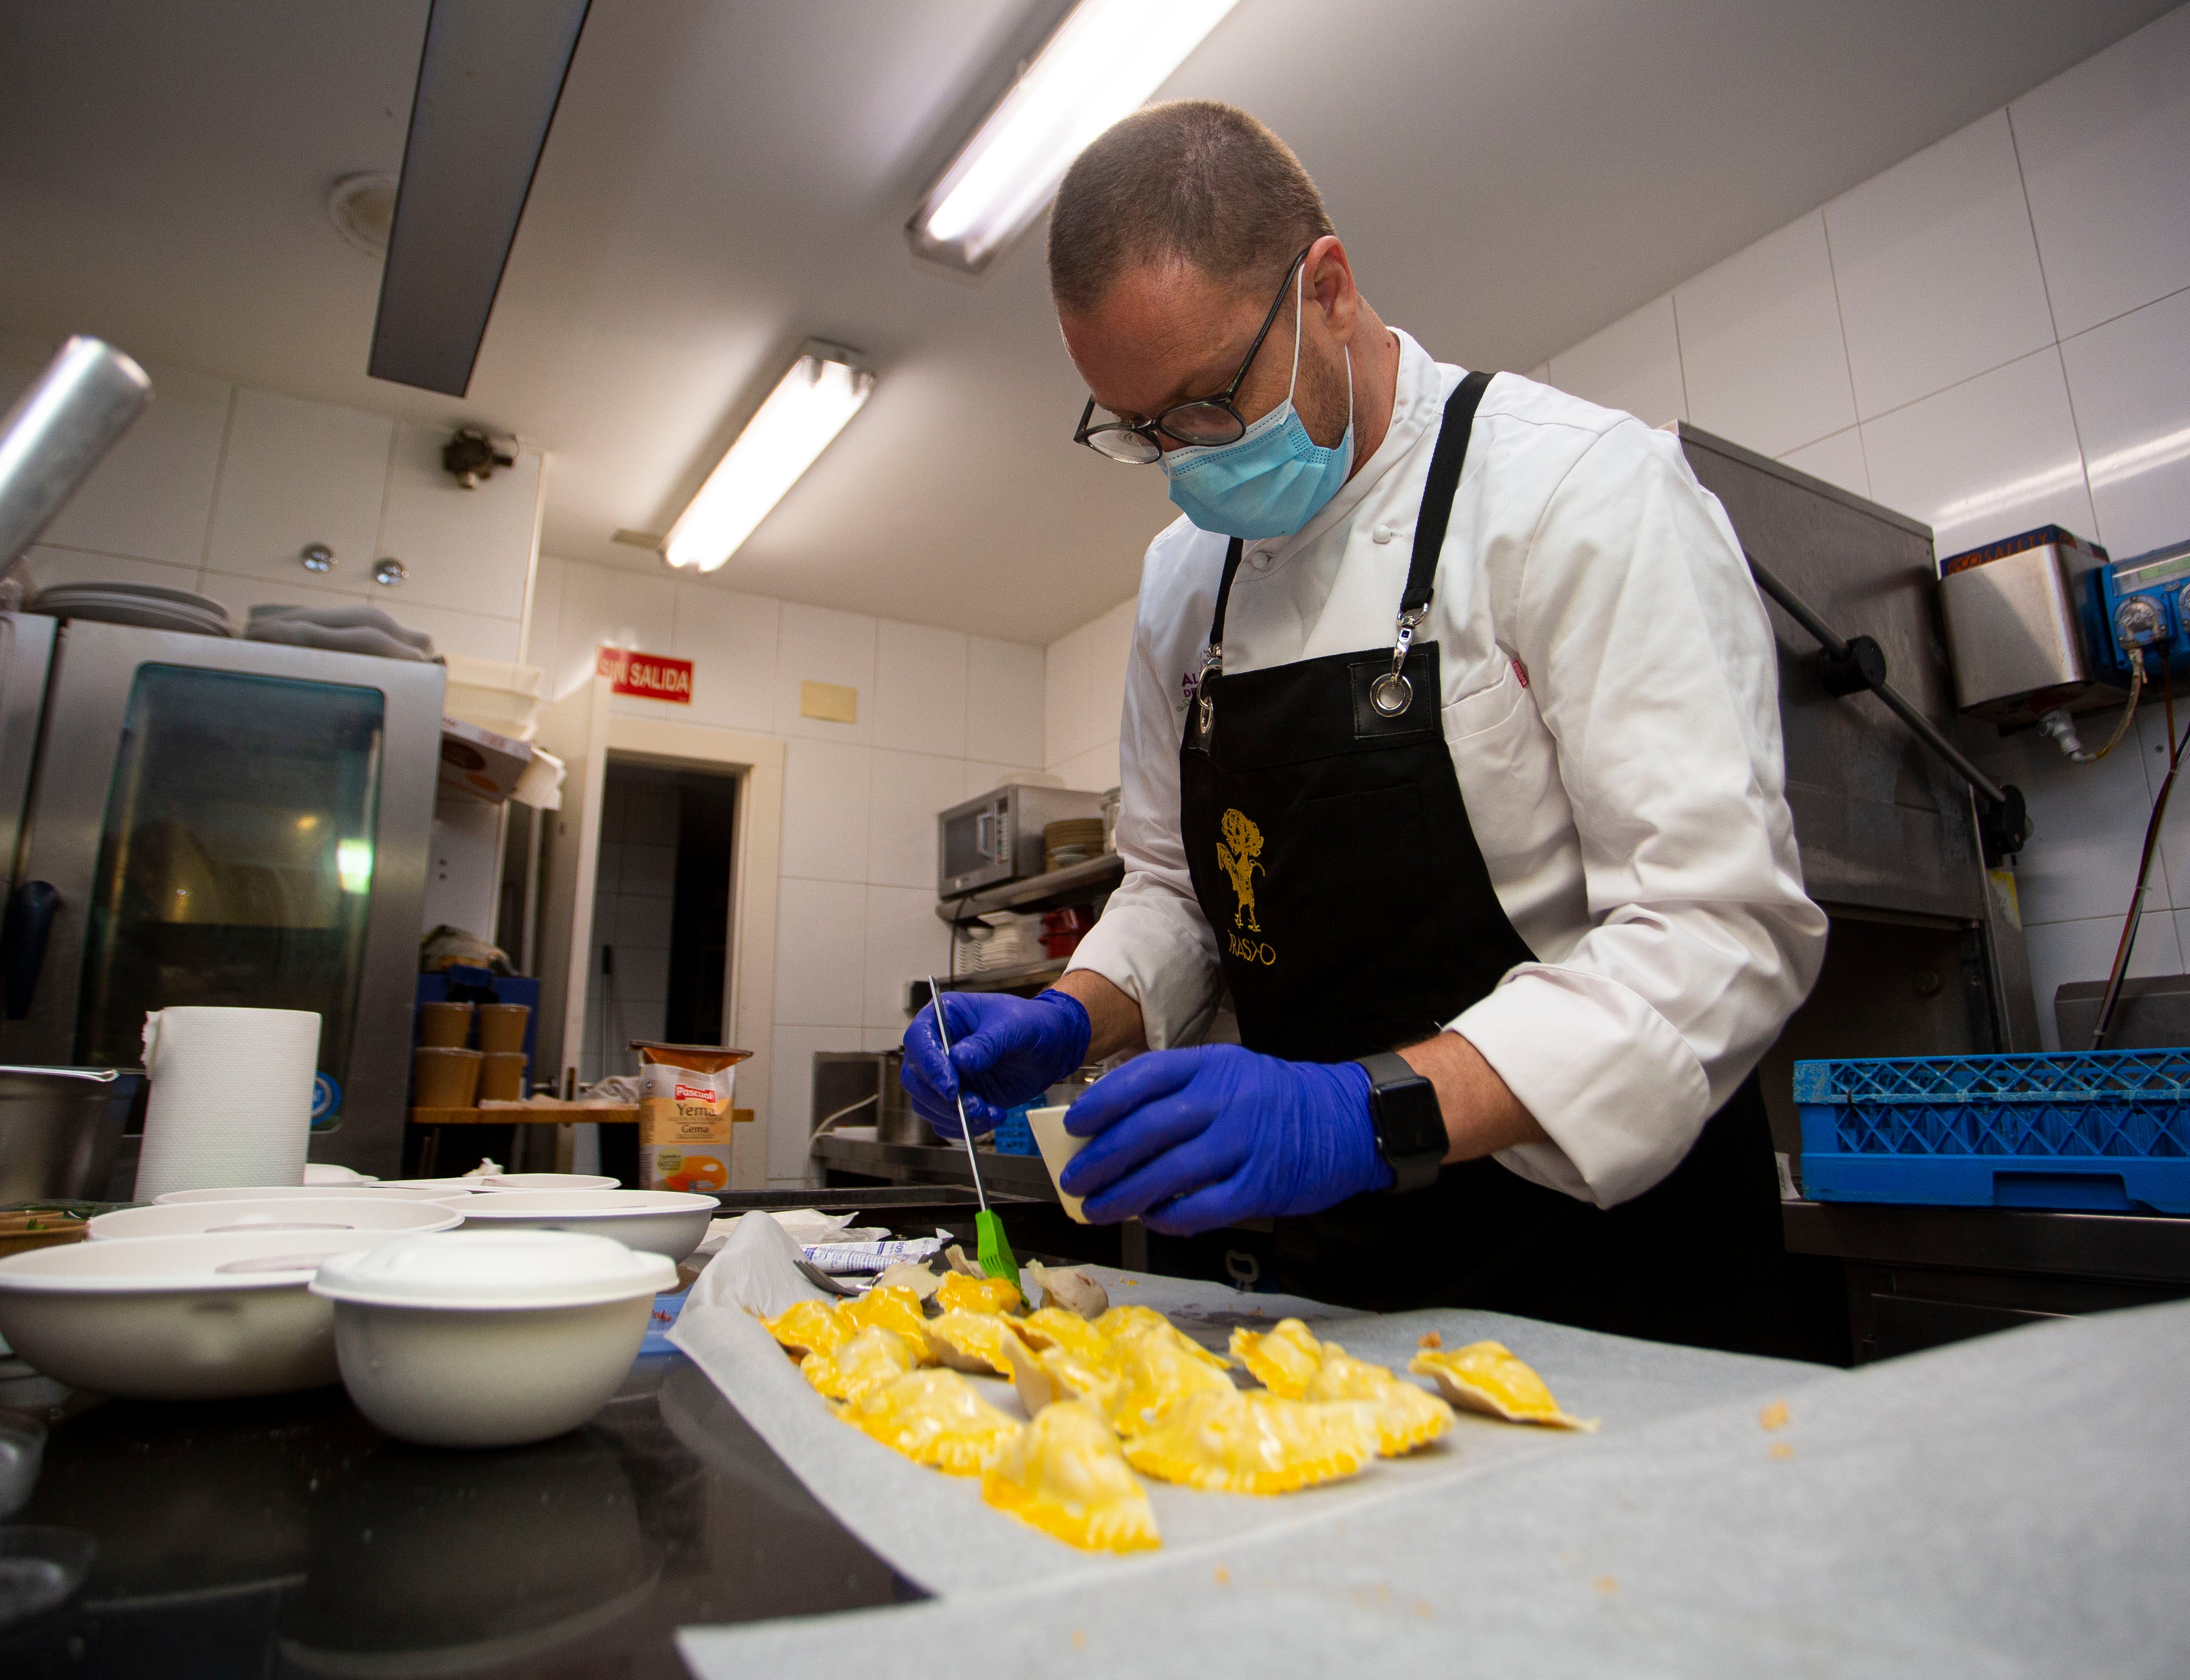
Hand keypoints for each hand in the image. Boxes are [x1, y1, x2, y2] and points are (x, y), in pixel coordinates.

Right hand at [900, 988, 1090, 1138]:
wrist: (1050, 1046)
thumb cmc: (1030, 1023)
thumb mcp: (1012, 1026)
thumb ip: (986, 1043)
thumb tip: (959, 1061)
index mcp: (943, 1016)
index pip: (918, 1039)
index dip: (929, 1065)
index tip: (951, 1087)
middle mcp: (937, 1046)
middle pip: (914, 1077)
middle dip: (941, 1099)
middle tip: (972, 1106)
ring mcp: (945, 1074)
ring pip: (925, 1103)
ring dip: (954, 1116)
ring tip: (988, 1112)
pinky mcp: (956, 1098)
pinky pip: (944, 1120)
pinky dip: (964, 1127)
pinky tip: (992, 1116)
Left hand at [1059, 1045, 1390, 1234]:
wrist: (1351, 1119)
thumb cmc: (1278, 1100)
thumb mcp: (1231, 1074)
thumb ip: (1180, 1095)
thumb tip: (1115, 1133)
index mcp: (1213, 1065)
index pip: (1143, 1077)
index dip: (1101, 1103)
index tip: (1073, 1125)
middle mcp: (1226, 1099)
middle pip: (1146, 1129)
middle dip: (1100, 1159)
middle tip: (1075, 1179)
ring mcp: (1245, 1143)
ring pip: (1167, 1173)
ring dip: (1123, 1195)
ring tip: (1097, 1207)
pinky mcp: (1261, 1185)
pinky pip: (1201, 1207)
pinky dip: (1168, 1218)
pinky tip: (1151, 1220)